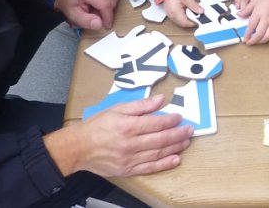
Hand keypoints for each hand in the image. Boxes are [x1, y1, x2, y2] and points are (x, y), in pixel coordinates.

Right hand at [44, 95, 191, 177]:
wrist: (79, 148)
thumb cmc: (97, 126)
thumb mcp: (117, 108)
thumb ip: (140, 105)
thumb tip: (160, 99)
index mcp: (127, 126)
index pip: (156, 123)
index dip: (170, 120)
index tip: (179, 117)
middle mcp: (130, 144)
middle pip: (160, 139)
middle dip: (178, 134)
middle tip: (189, 130)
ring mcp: (129, 159)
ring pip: (158, 153)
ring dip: (175, 147)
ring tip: (186, 142)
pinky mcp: (127, 170)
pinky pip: (150, 168)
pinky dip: (165, 164)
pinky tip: (175, 159)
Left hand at [55, 0, 119, 29]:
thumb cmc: (70, 4)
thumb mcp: (73, 16)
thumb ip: (86, 21)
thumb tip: (100, 24)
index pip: (105, 3)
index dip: (108, 17)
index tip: (107, 25)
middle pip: (112, 0)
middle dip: (107, 12)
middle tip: (97, 15)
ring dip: (110, 6)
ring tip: (98, 8)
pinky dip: (112, 0)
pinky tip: (102, 2)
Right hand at [162, 0, 203, 27]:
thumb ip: (194, 5)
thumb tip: (201, 11)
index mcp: (175, 13)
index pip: (185, 23)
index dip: (193, 23)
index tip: (199, 20)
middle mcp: (172, 15)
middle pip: (184, 22)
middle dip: (191, 18)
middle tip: (197, 13)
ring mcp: (170, 13)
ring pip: (182, 19)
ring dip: (188, 14)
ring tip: (192, 6)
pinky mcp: (171, 11)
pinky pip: (179, 15)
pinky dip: (184, 11)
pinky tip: (187, 5)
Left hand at [240, 0, 268, 44]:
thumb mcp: (254, 2)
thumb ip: (246, 10)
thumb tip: (239, 14)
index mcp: (258, 14)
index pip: (251, 27)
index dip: (247, 35)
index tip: (244, 39)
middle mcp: (266, 19)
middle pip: (259, 34)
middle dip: (253, 41)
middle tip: (249, 43)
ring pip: (267, 36)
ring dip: (261, 41)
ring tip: (256, 41)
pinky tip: (265, 38)